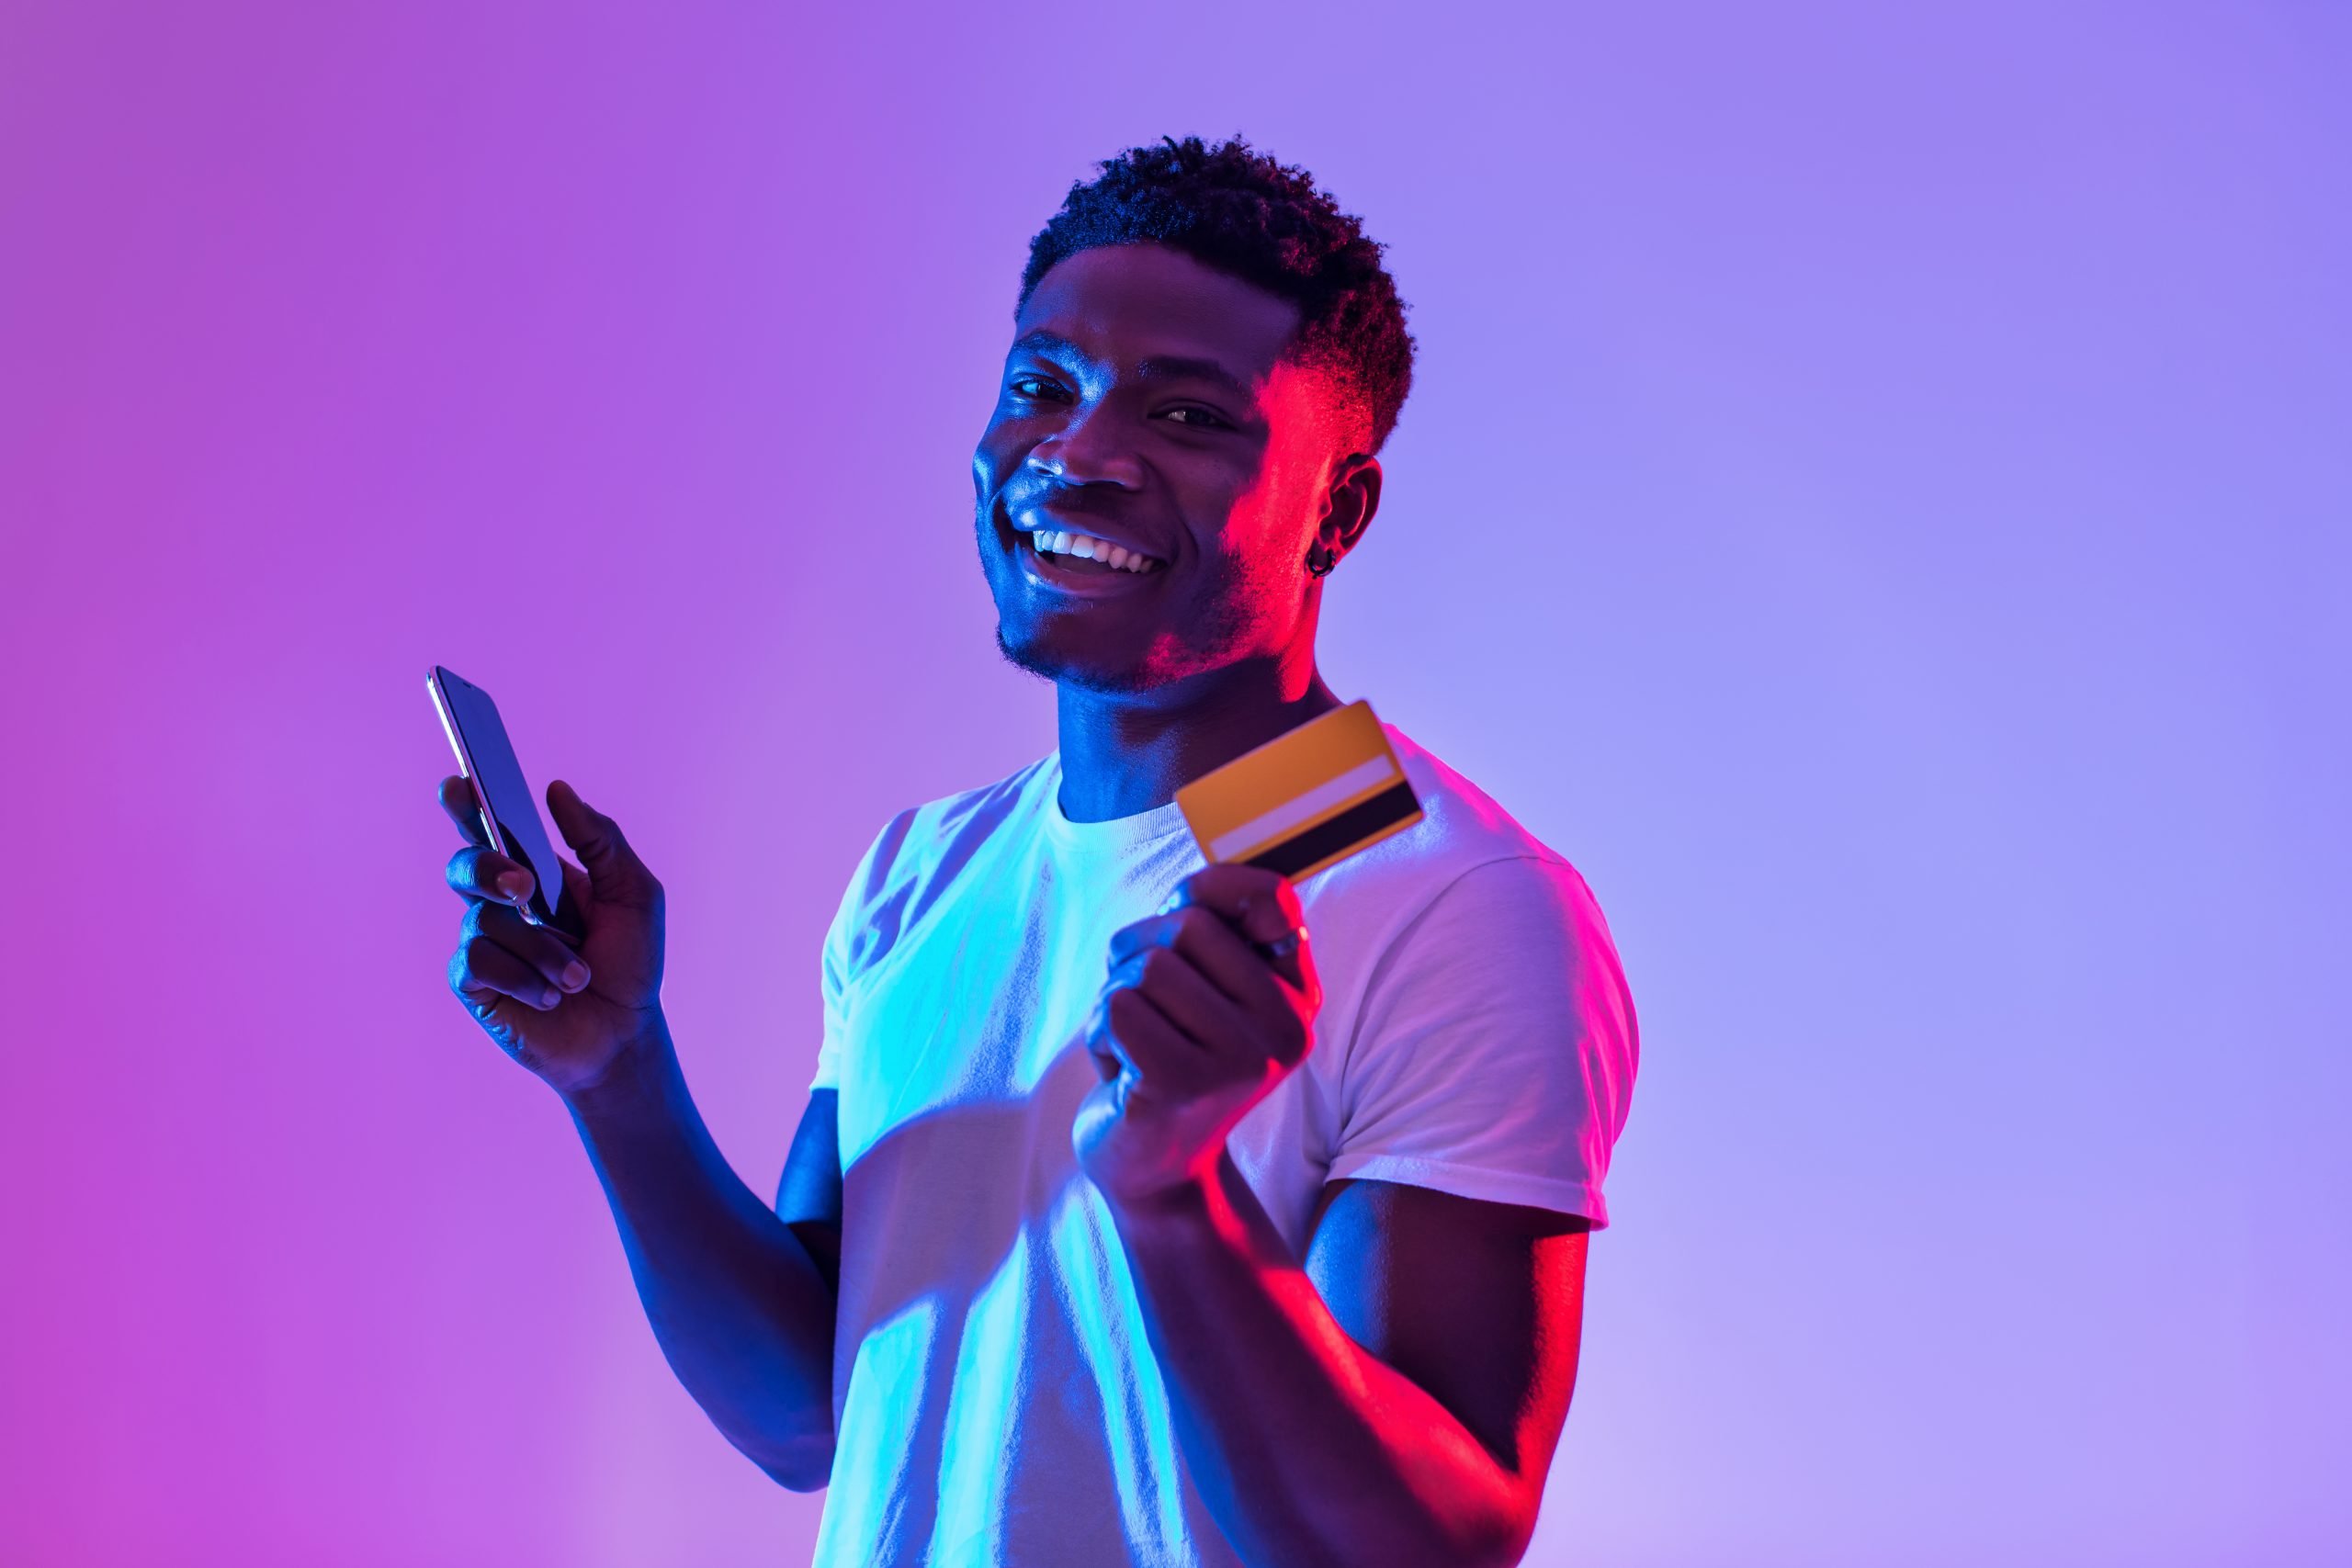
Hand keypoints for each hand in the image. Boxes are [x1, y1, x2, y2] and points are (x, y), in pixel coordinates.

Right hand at [439, 775, 664, 1095]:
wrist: (625, 1034)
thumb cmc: (630, 964)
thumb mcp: (633, 894)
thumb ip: (600, 840)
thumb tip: (557, 789)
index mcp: (535, 875)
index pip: (490, 831)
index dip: (465, 805)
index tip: (456, 783)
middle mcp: (501, 904)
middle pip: (466, 865)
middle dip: (490, 870)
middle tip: (525, 888)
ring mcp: (484, 943)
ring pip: (486, 921)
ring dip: (541, 950)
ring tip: (576, 977)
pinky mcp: (473, 984)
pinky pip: (477, 962)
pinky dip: (523, 978)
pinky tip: (551, 995)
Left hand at [1073, 864, 1320, 1207]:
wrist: (1157, 1168)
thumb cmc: (1170, 1055)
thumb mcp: (1201, 986)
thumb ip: (1208, 924)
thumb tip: (1193, 889)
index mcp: (1299, 995)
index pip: (1270, 896)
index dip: (1208, 891)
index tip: (1180, 924)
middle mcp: (1285, 1028)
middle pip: (1188, 926)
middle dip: (1139, 952)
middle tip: (1142, 1004)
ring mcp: (1238, 1061)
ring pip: (1146, 967)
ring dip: (1116, 998)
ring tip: (1135, 1043)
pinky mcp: (1183, 1085)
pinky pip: (1117, 1008)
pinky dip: (1099, 1031)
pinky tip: (1121, 1069)